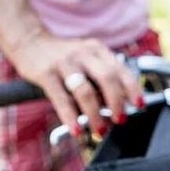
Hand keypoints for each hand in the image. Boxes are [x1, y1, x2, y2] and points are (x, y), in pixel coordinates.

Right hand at [8, 30, 143, 135]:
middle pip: (107, 78)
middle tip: (120, 120)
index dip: (133, 88)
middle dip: (117, 102)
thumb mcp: (88, 59)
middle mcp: (84, 54)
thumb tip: (120, 105)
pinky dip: (70, 117)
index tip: (140, 105)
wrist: (30, 40)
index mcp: (98, 50)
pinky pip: (61, 99)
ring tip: (100, 130)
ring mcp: (65, 63)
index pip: (121, 70)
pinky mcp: (46, 73)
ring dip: (95, 114)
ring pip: (85, 91)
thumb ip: (102, 79)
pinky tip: (76, 130)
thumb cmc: (64, 57)